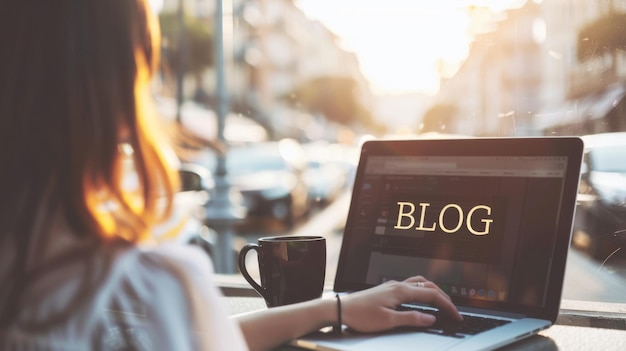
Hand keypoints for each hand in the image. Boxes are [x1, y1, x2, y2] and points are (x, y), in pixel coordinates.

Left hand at [339, 276, 462, 332]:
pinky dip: (421, 290)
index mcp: (401, 291)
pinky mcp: (386, 289)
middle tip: (453, 310)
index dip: (447, 305)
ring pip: (419, 283)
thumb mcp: (388, 321)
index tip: (456, 315)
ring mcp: (392, 286)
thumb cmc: (360, 315)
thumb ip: (411, 319)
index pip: (431, 295)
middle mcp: (397, 285)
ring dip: (433, 291)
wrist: (340, 309)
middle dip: (443, 297)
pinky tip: (420, 299)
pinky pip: (410, 285)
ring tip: (441, 302)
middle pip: (428, 286)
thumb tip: (430, 318)